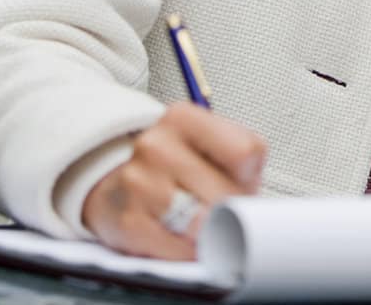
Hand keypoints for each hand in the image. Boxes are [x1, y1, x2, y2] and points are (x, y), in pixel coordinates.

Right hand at [82, 103, 265, 259]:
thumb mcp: (210, 145)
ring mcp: (137, 183)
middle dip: (232, 209)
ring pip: (203, 221)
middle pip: (226, 192)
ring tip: (200, 222)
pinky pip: (179, 248)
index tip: (238, 180)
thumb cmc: (174, 167)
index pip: (244, 151)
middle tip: (222, 210)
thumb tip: (256, 200)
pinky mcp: (127, 222)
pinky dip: (189, 251)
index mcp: (182, 118)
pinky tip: (182, 238)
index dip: (248, 176)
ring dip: (210, 231)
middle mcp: (155, 145)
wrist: (114, 184)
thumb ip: (242, 158)